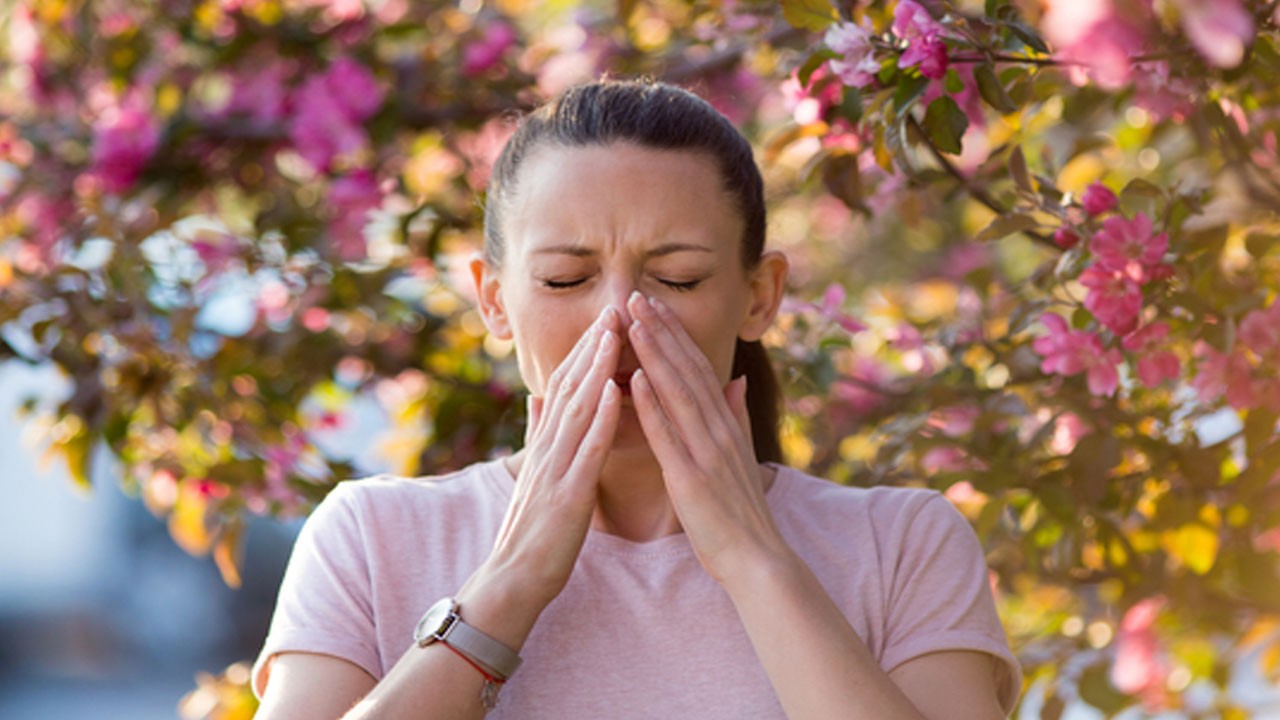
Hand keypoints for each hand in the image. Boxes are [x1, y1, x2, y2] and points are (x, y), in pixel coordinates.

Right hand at [464, 305, 622, 611]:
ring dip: (596, 367)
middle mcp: (548, 447)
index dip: (585, 350)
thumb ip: (537, 432)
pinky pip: (586, 449)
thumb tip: (537, 395)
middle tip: (615, 307)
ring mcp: (555, 468)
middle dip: (593, 345)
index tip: (606, 317)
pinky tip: (613, 390)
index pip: (566, 386)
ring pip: (577, 407)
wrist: (513, 578)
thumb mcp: (534, 473)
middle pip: (570, 386)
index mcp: (546, 443)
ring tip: (615, 333)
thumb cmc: (531, 530)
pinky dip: (599, 417)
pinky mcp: (567, 494)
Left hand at [624, 291, 789, 584]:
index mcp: (726, 424)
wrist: (757, 559)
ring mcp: (706, 452)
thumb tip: (735, 378)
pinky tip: (635, 379)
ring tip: (632, 322)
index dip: (675, 334)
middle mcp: (718, 430)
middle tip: (636, 296)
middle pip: (687, 370)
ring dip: (654, 354)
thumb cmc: (741, 512)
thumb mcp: (742, 455)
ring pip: (677, 393)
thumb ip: (735, 415)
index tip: (654, 304)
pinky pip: (668, 436)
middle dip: (661, 331)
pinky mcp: (691, 478)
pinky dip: (652, 405)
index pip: (698, 368)